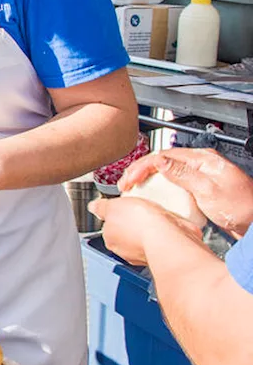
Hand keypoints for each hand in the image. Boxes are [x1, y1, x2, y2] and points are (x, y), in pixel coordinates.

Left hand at [89, 196, 204, 264]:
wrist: (168, 237)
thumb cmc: (140, 224)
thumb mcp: (112, 206)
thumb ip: (101, 207)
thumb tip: (93, 207)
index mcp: (110, 239)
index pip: (110, 225)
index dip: (118, 213)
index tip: (125, 206)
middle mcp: (126, 251)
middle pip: (127, 231)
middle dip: (134, 221)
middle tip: (141, 210)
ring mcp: (146, 253)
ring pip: (146, 236)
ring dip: (151, 227)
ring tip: (157, 217)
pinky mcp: (165, 253)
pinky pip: (164, 239)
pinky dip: (166, 232)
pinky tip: (168, 225)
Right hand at [119, 148, 252, 238]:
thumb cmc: (243, 208)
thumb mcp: (209, 190)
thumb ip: (182, 174)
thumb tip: (159, 162)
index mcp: (203, 159)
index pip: (163, 156)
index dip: (141, 167)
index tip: (128, 180)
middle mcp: (201, 165)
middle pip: (162, 162)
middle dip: (139, 171)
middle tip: (124, 184)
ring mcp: (201, 176)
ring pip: (165, 172)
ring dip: (147, 179)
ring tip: (133, 189)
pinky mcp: (200, 189)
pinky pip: (173, 183)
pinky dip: (158, 188)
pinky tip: (152, 196)